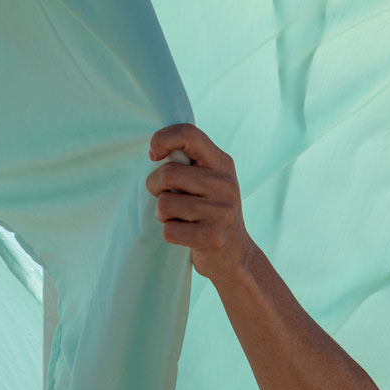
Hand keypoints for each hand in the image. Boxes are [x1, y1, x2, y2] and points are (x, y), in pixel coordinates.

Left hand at [147, 123, 252, 282]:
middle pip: (168, 173)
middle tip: (163, 195)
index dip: (162, 139)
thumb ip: (189, 163)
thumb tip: (155, 150)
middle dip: (154, 186)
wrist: (235, 255)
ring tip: (178, 218)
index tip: (153, 154)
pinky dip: (169, 234)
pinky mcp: (213, 237)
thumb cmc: (210, 212)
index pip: (189, 134)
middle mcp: (225, 184)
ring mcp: (222, 211)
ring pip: (165, 204)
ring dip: (162, 214)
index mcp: (222, 163)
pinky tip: (185, 235)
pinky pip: (169, 230)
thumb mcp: (209, 181)